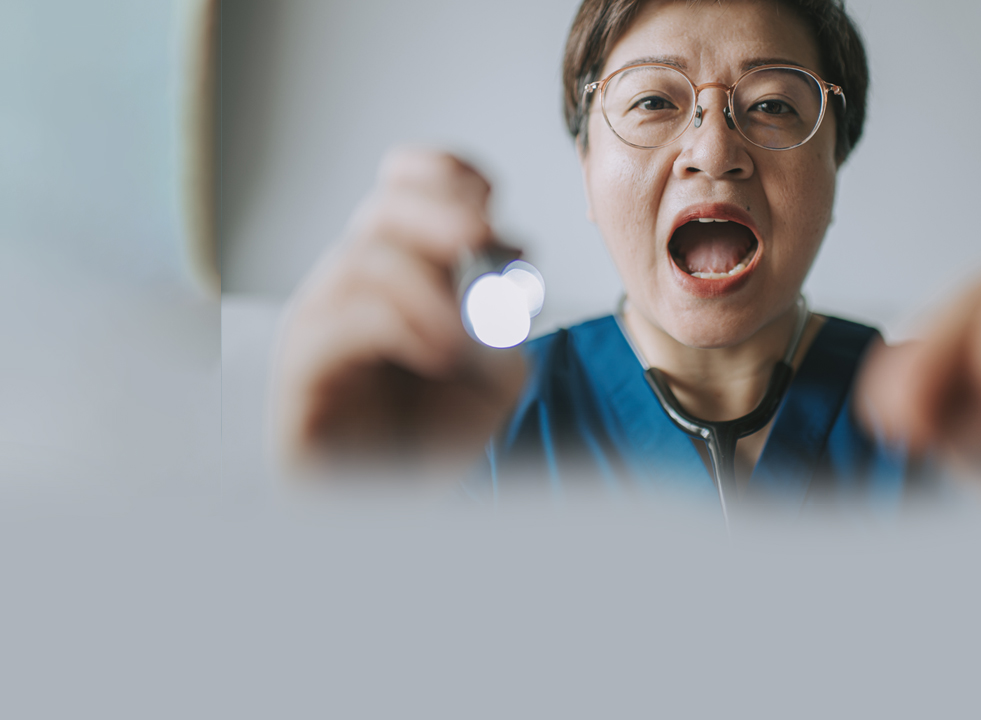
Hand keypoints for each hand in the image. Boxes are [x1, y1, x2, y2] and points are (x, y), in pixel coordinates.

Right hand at [272, 149, 526, 473]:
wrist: (388, 503)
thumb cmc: (430, 438)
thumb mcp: (495, 377)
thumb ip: (506, 324)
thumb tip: (506, 278)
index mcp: (399, 270)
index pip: (405, 186)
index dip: (446, 174)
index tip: (492, 198)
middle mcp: (353, 283)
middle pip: (384, 208)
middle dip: (443, 213)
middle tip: (485, 239)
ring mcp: (320, 320)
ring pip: (365, 259)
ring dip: (429, 288)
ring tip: (464, 336)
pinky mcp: (299, 367)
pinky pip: (338, 321)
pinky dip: (398, 325)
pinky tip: (438, 355)